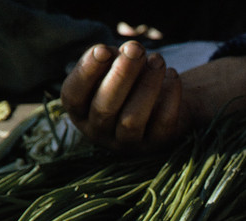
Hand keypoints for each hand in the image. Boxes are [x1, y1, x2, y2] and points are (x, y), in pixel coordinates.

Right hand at [60, 41, 186, 150]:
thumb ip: (111, 59)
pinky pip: (162, 124)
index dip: (86, 72)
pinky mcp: (156, 145)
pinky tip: (172, 75)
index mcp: (80, 111)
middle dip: (120, 75)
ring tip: (157, 59)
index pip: (73, 96)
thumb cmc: (129, 80)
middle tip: (135, 49)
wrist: (162, 104)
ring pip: (132, 120)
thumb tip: (121, 52)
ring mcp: (128, 144)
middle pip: (104, 108)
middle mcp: (99, 132)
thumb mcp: (113, 68)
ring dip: (146, 85)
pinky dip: (170, 97)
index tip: (102, 49)